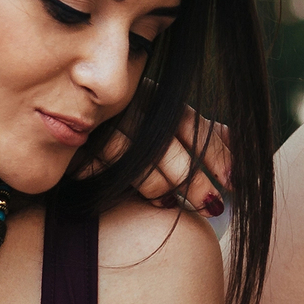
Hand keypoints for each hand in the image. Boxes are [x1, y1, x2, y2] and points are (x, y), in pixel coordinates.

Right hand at [81, 102, 230, 217]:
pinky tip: (145, 202)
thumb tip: (239, 140)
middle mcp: (132, 105)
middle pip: (169, 143)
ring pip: (140, 158)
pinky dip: (127, 187)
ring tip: (172, 205)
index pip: (191, 123)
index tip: (235, 181)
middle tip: (213, 206)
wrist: (64, 125)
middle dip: (194, 179)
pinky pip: (106, 168)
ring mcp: (103, 123)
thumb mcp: (165, 121)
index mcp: (156, 98)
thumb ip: (200, 130)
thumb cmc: (127, 128)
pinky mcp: (77, 143)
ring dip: (160, 186)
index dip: (216, 153)